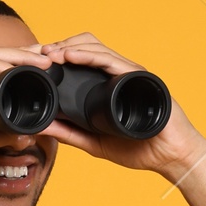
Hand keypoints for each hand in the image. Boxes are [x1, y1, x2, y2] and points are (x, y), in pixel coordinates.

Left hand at [34, 32, 205, 179]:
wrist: (171, 157)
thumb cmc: (140, 149)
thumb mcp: (95, 143)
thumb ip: (70, 134)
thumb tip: (42, 126)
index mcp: (107, 86)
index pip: (79, 62)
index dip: (57, 58)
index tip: (34, 63)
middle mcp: (117, 74)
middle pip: (85, 48)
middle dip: (58, 48)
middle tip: (36, 55)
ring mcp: (128, 73)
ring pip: (94, 49)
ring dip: (68, 48)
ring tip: (48, 53)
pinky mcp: (137, 77)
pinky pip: (110, 60)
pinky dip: (88, 56)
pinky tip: (70, 55)